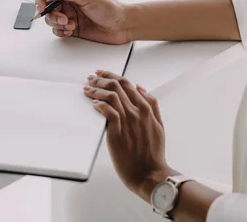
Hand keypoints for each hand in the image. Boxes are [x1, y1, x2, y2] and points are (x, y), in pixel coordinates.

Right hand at [34, 0, 129, 44]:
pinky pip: (57, 30)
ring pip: (51, 20)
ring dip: (58, 24)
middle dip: (52, 15)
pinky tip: (72, 31)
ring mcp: (69, 15)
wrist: (122, 25)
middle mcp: (68, 1)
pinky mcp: (72, 28)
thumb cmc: (109, 8)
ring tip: (71, 25)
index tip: (42, 7)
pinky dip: (61, 32)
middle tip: (64, 19)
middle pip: (46, 7)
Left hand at [83, 70, 174, 202]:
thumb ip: (152, 105)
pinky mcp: (118, 133)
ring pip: (111, 97)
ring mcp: (128, 122)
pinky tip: (93, 104)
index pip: (127, 83)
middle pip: (117, 86)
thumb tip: (141, 87)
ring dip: (97, 90)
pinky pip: (108, 113)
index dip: (112, 75)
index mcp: (146, 109)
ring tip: (87, 89)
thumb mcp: (159, 125)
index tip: (102, 73)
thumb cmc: (153, 153)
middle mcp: (137, 112)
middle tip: (90, 78)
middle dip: (101, 79)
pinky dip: (100, 105)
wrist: (149, 174)